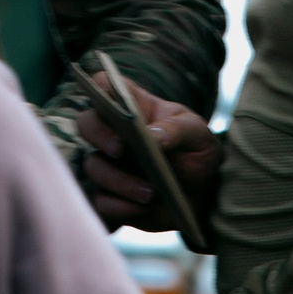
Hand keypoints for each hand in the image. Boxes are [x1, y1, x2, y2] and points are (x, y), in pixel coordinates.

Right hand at [77, 72, 218, 231]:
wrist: (205, 195)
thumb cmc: (198, 153)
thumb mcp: (199, 135)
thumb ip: (178, 130)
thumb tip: (152, 135)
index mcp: (133, 107)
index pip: (105, 86)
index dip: (100, 87)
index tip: (108, 98)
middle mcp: (114, 133)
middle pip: (87, 123)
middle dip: (99, 134)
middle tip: (121, 148)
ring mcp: (109, 165)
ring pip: (94, 166)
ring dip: (118, 180)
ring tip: (150, 192)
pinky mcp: (111, 196)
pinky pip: (101, 202)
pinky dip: (120, 206)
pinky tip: (142, 207)